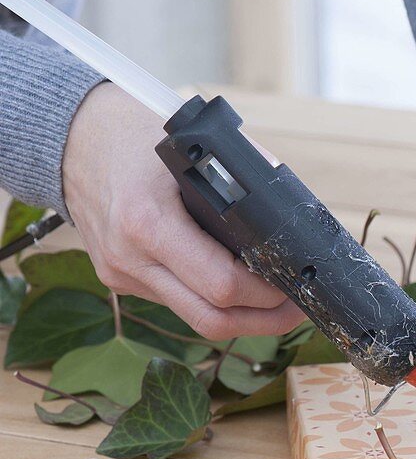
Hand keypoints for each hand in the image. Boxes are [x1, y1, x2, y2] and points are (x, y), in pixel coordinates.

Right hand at [62, 83, 303, 338]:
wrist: (74, 138)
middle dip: (265, 321)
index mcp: (148, 222)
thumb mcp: (198, 150)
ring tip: (278, 304)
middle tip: (298, 308)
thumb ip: (246, 182)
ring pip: (196, 320)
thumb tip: (295, 217)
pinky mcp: (121, 280)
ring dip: (243, 319)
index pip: (222, 285)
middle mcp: (130, 258)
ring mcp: (122, 275)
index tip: (296, 286)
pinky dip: (213, 302)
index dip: (268, 294)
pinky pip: (178, 304)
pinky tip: (239, 290)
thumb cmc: (139, 137)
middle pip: (212, 319)